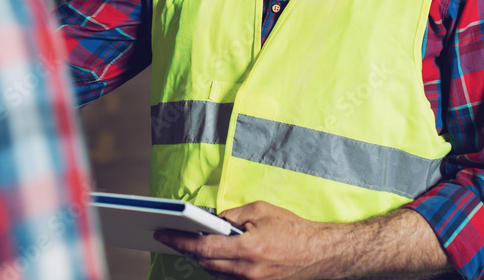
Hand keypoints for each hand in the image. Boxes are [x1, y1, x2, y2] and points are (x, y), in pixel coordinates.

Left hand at [154, 201, 336, 279]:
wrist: (320, 253)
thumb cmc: (294, 228)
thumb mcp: (262, 210)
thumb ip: (234, 214)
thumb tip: (213, 220)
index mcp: (248, 249)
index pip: (203, 247)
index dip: (179, 241)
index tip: (164, 233)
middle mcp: (247, 271)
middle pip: (204, 263)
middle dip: (185, 249)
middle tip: (172, 236)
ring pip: (214, 273)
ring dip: (200, 258)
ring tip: (189, 244)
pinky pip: (227, 278)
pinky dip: (217, 266)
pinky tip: (213, 255)